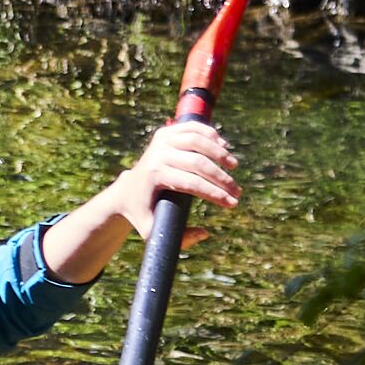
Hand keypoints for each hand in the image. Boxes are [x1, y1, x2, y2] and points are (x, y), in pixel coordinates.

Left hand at [45, 118, 243, 283]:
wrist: (126, 189)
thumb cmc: (142, 212)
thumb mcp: (152, 230)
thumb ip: (177, 238)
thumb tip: (204, 233)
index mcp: (155, 175)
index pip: (192, 183)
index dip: (215, 194)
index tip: (232, 203)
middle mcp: (158, 154)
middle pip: (198, 162)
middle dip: (222, 178)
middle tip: (237, 191)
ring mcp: (161, 140)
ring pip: (197, 140)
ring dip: (220, 152)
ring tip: (234, 166)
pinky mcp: (165, 132)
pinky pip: (192, 127)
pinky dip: (210, 134)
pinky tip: (224, 145)